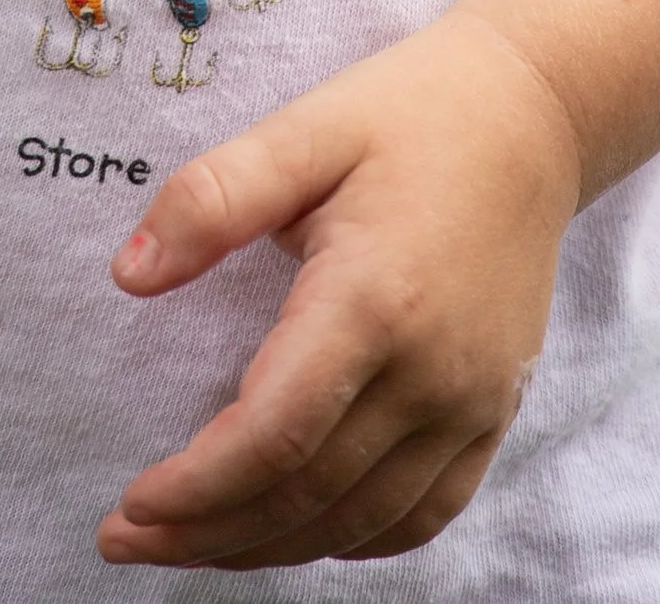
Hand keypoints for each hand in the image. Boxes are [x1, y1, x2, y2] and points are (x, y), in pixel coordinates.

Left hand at [97, 13, 579, 570]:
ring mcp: (471, 402)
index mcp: (373, 300)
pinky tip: (297, 532)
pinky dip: (353, 541)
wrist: (532, 113)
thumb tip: (128, 275)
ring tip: (191, 543)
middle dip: (207, 532)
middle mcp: (430, 372)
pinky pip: (424, 514)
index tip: (129, 506)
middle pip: (306, 495)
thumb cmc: (410, 112)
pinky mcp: (494, 411)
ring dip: (268, 546)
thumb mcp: (304, 128)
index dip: (194, 488)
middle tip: (127, 539)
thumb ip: (211, 198)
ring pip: (359, 522)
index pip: (271, 438)